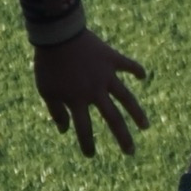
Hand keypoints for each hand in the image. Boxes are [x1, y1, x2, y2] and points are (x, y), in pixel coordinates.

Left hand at [34, 30, 147, 156]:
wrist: (57, 34)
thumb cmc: (48, 65)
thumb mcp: (46, 90)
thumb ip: (56, 111)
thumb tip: (65, 131)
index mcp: (77, 100)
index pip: (84, 129)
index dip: (86, 144)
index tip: (90, 155)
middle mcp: (95, 91)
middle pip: (113, 119)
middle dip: (123, 138)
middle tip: (130, 152)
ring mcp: (106, 75)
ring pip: (126, 98)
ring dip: (137, 113)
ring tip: (145, 126)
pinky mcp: (111, 58)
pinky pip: (127, 65)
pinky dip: (136, 69)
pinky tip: (143, 75)